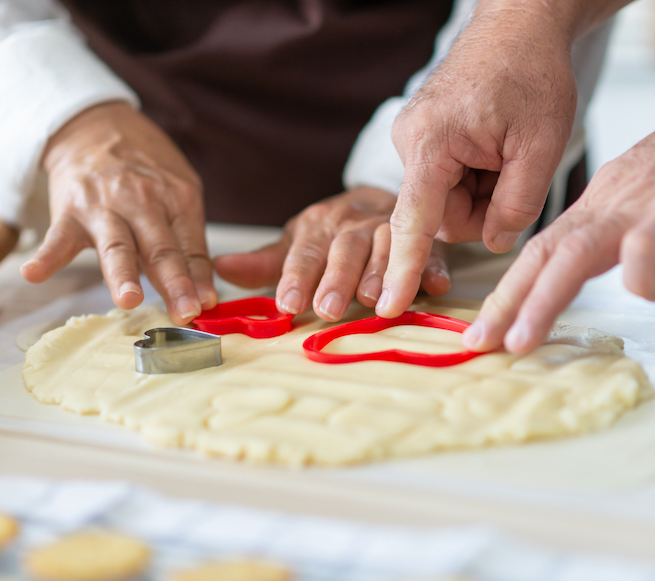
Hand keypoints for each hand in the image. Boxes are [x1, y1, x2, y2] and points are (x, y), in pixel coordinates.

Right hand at [20, 102, 215, 324]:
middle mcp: (144, 203)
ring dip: (122, 273)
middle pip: (161, 249)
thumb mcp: (178, 193)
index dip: (199, 280)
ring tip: (128, 299)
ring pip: (117, 246)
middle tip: (184, 312)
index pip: (191, 248)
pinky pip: (57, 237)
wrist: (95, 125)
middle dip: (174, 282)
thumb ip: (189, 243)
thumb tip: (203, 294)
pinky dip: (45, 256)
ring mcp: (105, 208)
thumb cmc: (144, 168)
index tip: (206, 306)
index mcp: (177, 200)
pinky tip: (34, 273)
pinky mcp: (69, 211)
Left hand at [214, 187, 450, 320]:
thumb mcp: (298, 242)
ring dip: (383, 274)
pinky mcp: (429, 240)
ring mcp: (393, 231)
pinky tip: (435, 286)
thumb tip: (219, 270)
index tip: (288, 304)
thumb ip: (265, 263)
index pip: (305, 253)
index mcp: (320, 226)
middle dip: (338, 279)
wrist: (384, 197)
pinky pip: (434, 252)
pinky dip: (435, 267)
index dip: (296, 278)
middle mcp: (355, 226)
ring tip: (375, 302)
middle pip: (346, 250)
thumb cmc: (335, 232)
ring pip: (389, 247)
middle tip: (329, 308)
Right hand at [375, 3, 578, 317]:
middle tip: (516, 170)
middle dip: (484, 208)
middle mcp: (410, 141)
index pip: (414, 220)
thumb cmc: (532, 73)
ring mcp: (413, 139)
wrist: (520, 26)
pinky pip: (447, 181)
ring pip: (447, 201)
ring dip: (484, 192)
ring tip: (507, 152)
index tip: (389, 304)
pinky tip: (495, 148)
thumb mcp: (541, 146)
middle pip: (442, 215)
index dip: (404, 267)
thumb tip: (495, 243)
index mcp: (432, 142)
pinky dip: (477, 177)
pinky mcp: (422, 139)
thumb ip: (517, 206)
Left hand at [463, 70, 654, 353]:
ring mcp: (640, 210)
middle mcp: (608, 208)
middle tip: (479, 340)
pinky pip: (650, 243)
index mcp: (600, 207)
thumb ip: (621, 229)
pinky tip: (644, 293)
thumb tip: (606, 261)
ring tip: (521, 339)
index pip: (541, 251)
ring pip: (576, 254)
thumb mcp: (647, 199)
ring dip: (543, 299)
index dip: (510, 290)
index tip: (488, 325)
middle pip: (542, 254)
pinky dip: (639, 272)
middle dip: (505, 302)